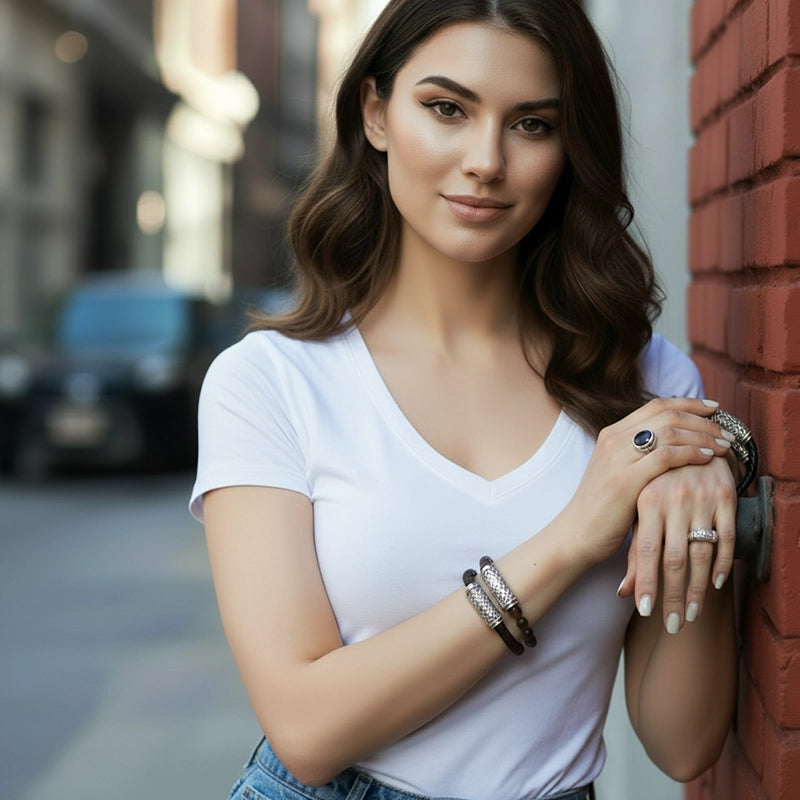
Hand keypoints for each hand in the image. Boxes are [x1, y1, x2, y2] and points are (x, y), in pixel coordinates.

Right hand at [569, 397, 732, 565]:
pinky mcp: (625, 479)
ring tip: (724, 446)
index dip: (690, 404)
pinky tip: (707, 458)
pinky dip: (691, 453)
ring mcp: (617, 457)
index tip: (715, 410)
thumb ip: (641, 454)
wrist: (577, 533)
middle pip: (667, 413)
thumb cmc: (604, 507)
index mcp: (612, 433)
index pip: (657, 405)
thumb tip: (678, 444)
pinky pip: (666, 456)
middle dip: (703, 419)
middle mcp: (613, 439)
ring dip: (703, 435)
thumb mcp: (619, 471)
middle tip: (727, 431)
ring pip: (669, 431)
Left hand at [617, 456, 736, 632]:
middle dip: (673, 595)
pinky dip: (724, 564)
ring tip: (693, 614)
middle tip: (674, 624)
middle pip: (674, 558)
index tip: (644, 611)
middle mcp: (674, 499)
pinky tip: (717, 584)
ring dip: (699, 589)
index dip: (646, 582)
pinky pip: (727, 537)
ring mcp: (701, 498)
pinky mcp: (726, 496)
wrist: (689, 441)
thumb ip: (634, 550)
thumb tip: (623, 592)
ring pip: (702, 553)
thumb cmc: (658, 482)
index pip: (645, 550)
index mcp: (647, 500)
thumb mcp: (641, 510)